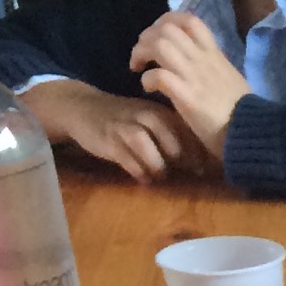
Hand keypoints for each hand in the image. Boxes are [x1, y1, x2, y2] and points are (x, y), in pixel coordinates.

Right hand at [20, 76, 189, 181]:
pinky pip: (126, 158)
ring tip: (160, 176)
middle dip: (181, 160)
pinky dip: (137, 171)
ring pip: (145, 145)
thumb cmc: (125, 118)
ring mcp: (124, 127)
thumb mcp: (151, 120)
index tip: (202, 169)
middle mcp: (143, 116)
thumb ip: (174, 136)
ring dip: (157, 166)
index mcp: (159, 111)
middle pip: (169, 138)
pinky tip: (143, 178)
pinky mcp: (108, 139)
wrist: (83, 107)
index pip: (186, 131)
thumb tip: (201, 164)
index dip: (198, 152)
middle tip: (185, 175)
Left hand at [129, 10, 248, 152]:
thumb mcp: (231, 80)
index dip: (167, 21)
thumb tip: (202, 67)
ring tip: (139, 67)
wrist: (254, 134)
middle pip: (168, 29)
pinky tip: (148, 88)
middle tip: (142, 54)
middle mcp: (203, 60)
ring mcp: (194, 77)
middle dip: (147, 37)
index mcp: (214, 54)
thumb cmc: (245, 114)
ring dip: (142, 53)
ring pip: (160, 45)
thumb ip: (215, 69)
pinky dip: (147, 79)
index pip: (189, 21)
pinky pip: (159, 75)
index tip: (158, 34)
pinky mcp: (187, 97)